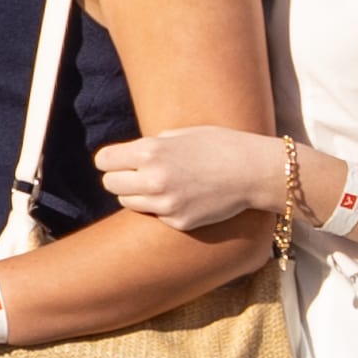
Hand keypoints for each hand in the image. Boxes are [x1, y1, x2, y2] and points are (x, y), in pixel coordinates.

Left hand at [93, 127, 291, 238]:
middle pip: (109, 184)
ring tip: (162, 185)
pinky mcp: (179, 222)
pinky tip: (185, 197)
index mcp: (149, 152)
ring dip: (138, 195)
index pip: (103, 161)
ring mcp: (165, 204)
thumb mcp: (180, 134)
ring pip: (128, 202)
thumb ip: (151, 145)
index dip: (111, 160)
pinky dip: (163, 208)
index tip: (119, 161)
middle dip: (120, 178)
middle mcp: (153, 180)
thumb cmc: (219, 145)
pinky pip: (156, 215)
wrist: (255, 171)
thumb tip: (128, 156)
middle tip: (138, 175)